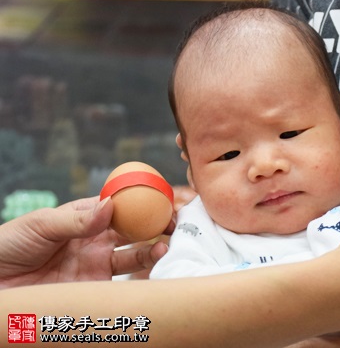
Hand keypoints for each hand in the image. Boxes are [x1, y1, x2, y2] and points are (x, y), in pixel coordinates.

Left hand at [0, 196, 168, 288]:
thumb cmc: (8, 246)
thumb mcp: (40, 225)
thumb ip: (76, 218)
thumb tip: (110, 205)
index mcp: (84, 218)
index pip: (119, 206)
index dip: (141, 201)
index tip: (161, 199)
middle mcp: (95, 240)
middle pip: (134, 230)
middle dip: (156, 225)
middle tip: (174, 223)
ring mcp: (96, 264)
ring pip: (134, 256)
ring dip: (154, 249)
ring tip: (167, 246)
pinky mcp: (94, 289)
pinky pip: (123, 283)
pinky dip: (142, 276)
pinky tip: (152, 267)